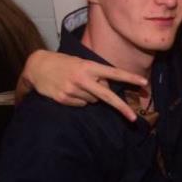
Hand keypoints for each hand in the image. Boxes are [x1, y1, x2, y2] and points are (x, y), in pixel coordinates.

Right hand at [21, 50, 146, 120]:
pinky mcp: (63, 99)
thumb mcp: (81, 63)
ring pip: (93, 101)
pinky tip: (70, 91)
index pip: (113, 72)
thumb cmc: (64, 64)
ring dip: (91, 96)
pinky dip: (80, 100)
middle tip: (134, 118)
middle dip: (122, 107)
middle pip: (107, 96)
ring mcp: (72, 89)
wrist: (37, 67)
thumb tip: (109, 89)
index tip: (144, 83)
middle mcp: (82, 78)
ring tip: (78, 85)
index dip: (129, 78)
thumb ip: (96, 75)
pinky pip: (81, 105)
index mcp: (88, 66)